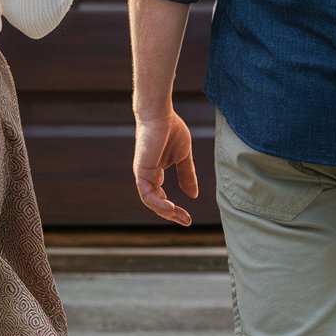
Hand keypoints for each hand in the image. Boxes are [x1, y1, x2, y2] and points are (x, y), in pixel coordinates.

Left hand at [133, 111, 197, 226]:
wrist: (160, 114)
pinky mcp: (141, 170)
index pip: (162, 197)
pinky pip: (146, 194)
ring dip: (165, 212)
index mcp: (155, 172)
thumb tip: (193, 196)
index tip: (188, 218)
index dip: (174, 210)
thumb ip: (187, 175)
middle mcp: (147, 176)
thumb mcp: (183, 156)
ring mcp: (143, 174)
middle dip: (171, 214)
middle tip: (187, 222)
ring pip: (150, 201)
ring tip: (179, 216)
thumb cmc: (170, 129)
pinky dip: (157, 203)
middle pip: (156, 203)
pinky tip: (170, 207)